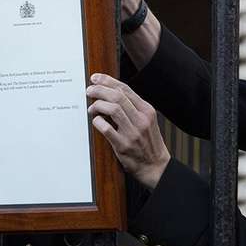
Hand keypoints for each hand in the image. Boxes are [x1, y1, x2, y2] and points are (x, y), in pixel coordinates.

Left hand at [86, 73, 169, 188]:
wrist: (156, 166)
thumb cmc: (148, 143)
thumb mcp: (146, 121)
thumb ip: (133, 108)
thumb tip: (112, 94)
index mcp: (147, 110)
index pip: (125, 89)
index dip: (108, 81)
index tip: (96, 78)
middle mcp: (141, 119)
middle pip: (117, 97)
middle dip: (100, 90)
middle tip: (89, 90)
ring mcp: (133, 133)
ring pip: (113, 109)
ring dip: (98, 105)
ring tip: (91, 107)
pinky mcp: (123, 146)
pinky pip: (107, 129)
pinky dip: (98, 122)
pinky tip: (95, 121)